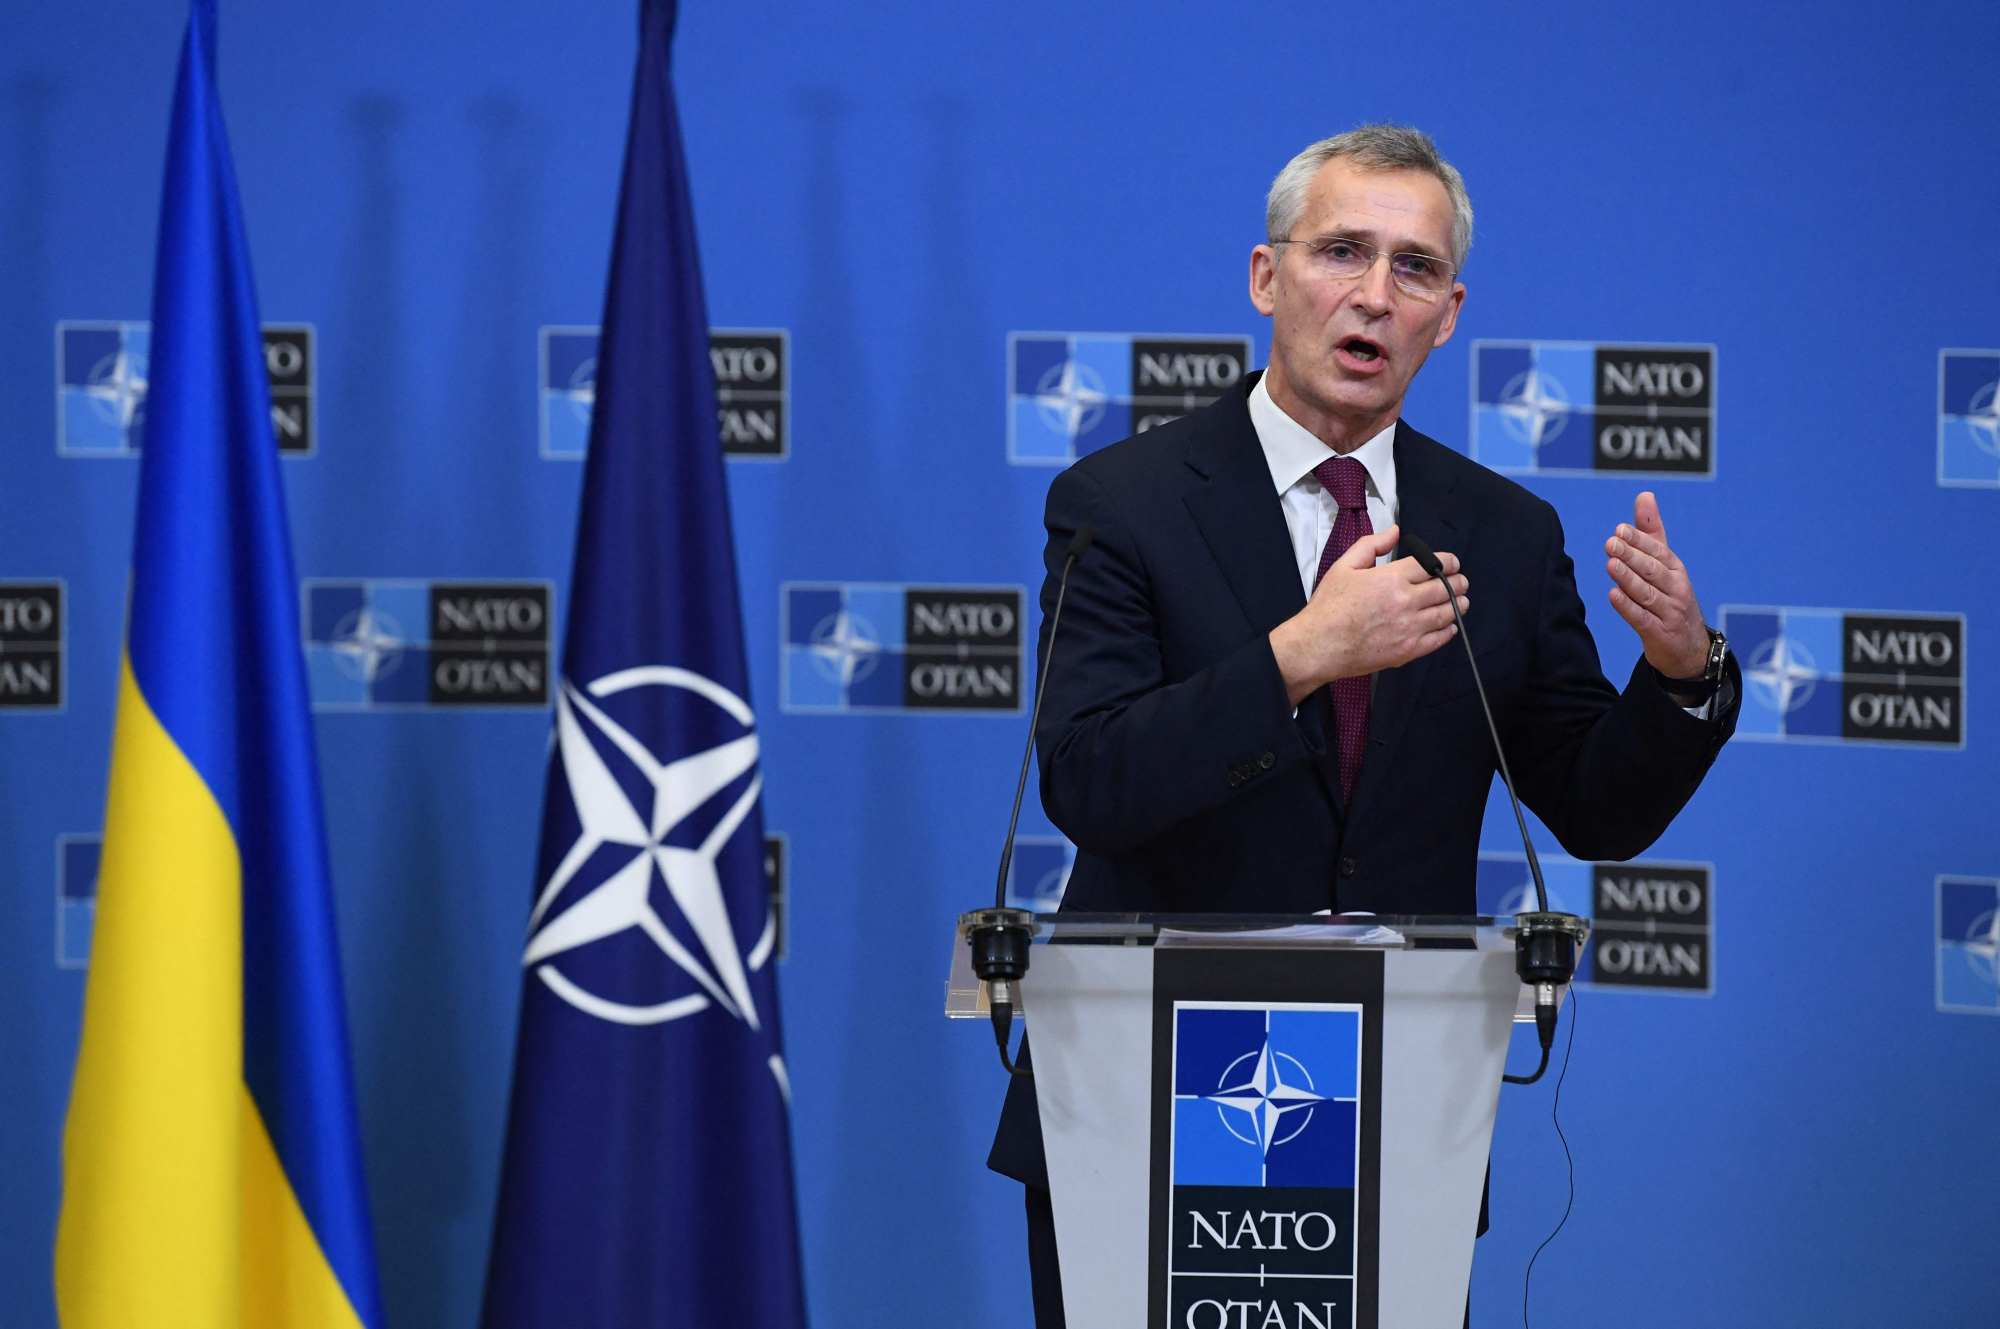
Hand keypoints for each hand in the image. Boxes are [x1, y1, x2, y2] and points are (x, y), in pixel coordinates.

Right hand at [1269, 523, 1470, 706]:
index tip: (1452, 563)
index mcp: (1391, 578)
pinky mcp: (1408, 650)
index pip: (1433, 565)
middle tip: (1461, 581)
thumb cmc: (1329, 607)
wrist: (1319, 645)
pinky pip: (1439, 639)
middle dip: (1458, 582)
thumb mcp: (1344, 566)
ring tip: (1460, 601)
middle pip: (1446, 589)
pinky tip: (1448, 625)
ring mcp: (1409, 628)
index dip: (1448, 562)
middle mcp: (1405, 602)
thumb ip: (1371, 545)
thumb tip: (1394, 532)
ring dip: (1458, 604)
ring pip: (1447, 613)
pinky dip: (1448, 630)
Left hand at [1604, 492, 1708, 678]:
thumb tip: (1644, 495)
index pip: (1657, 552)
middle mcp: (1676, 589)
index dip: (1639, 541)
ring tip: (1610, 565)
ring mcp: (1669, 612)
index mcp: (1676, 570)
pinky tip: (1613, 595)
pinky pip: (1642, 619)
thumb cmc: (1671, 598)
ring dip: (1628, 579)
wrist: (1688, 648)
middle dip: (1632, 556)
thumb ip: (1652, 532)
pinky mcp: (1660, 633)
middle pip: (1652, 570)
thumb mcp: (1665, 565)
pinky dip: (1628, 608)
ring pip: (1647, 593)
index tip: (1619, 529)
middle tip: (1611, 543)